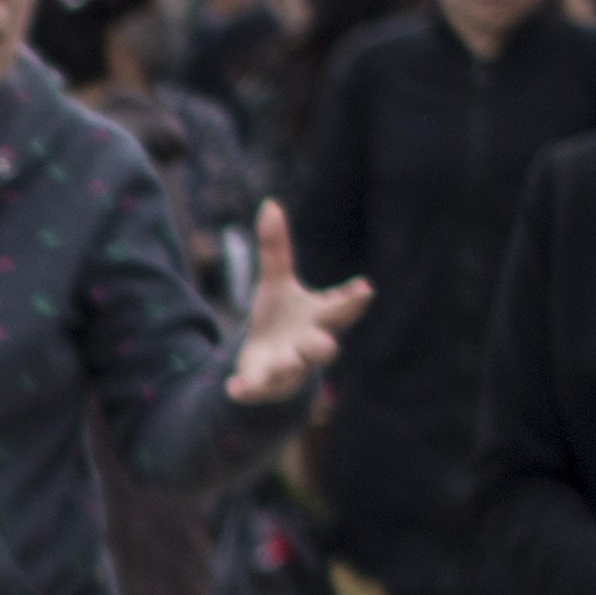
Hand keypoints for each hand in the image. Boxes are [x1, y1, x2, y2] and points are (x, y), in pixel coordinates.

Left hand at [224, 199, 369, 406]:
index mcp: (317, 319)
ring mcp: (288, 368)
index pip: (340, 310)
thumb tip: (270, 204)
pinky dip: (246, 390)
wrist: (264, 359)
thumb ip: (276, 249)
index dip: (352, 301)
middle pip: (324, 348)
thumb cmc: (280, 319)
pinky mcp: (264, 384)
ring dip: (291, 365)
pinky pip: (257, 389)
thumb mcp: (276, 283)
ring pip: (294, 370)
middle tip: (324, 343)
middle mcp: (307, 345)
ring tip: (287, 360)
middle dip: (323, 345)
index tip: (363, 289)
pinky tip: (232, 387)